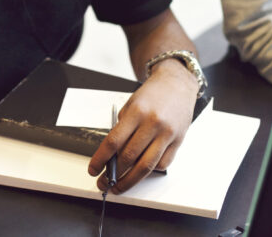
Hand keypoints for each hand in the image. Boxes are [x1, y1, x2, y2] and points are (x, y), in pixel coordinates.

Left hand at [87, 59, 199, 192]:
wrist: (177, 84)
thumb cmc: (153, 94)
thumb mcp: (131, 104)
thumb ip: (122, 128)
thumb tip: (111, 155)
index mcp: (137, 112)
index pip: (114, 142)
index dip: (101, 159)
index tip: (93, 170)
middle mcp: (153, 124)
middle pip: (129, 157)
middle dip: (113, 174)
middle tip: (104, 182)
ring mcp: (167, 134)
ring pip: (146, 166)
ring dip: (130, 181)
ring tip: (119, 186)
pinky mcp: (178, 141)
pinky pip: (162, 164)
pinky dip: (150, 172)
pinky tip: (141, 171)